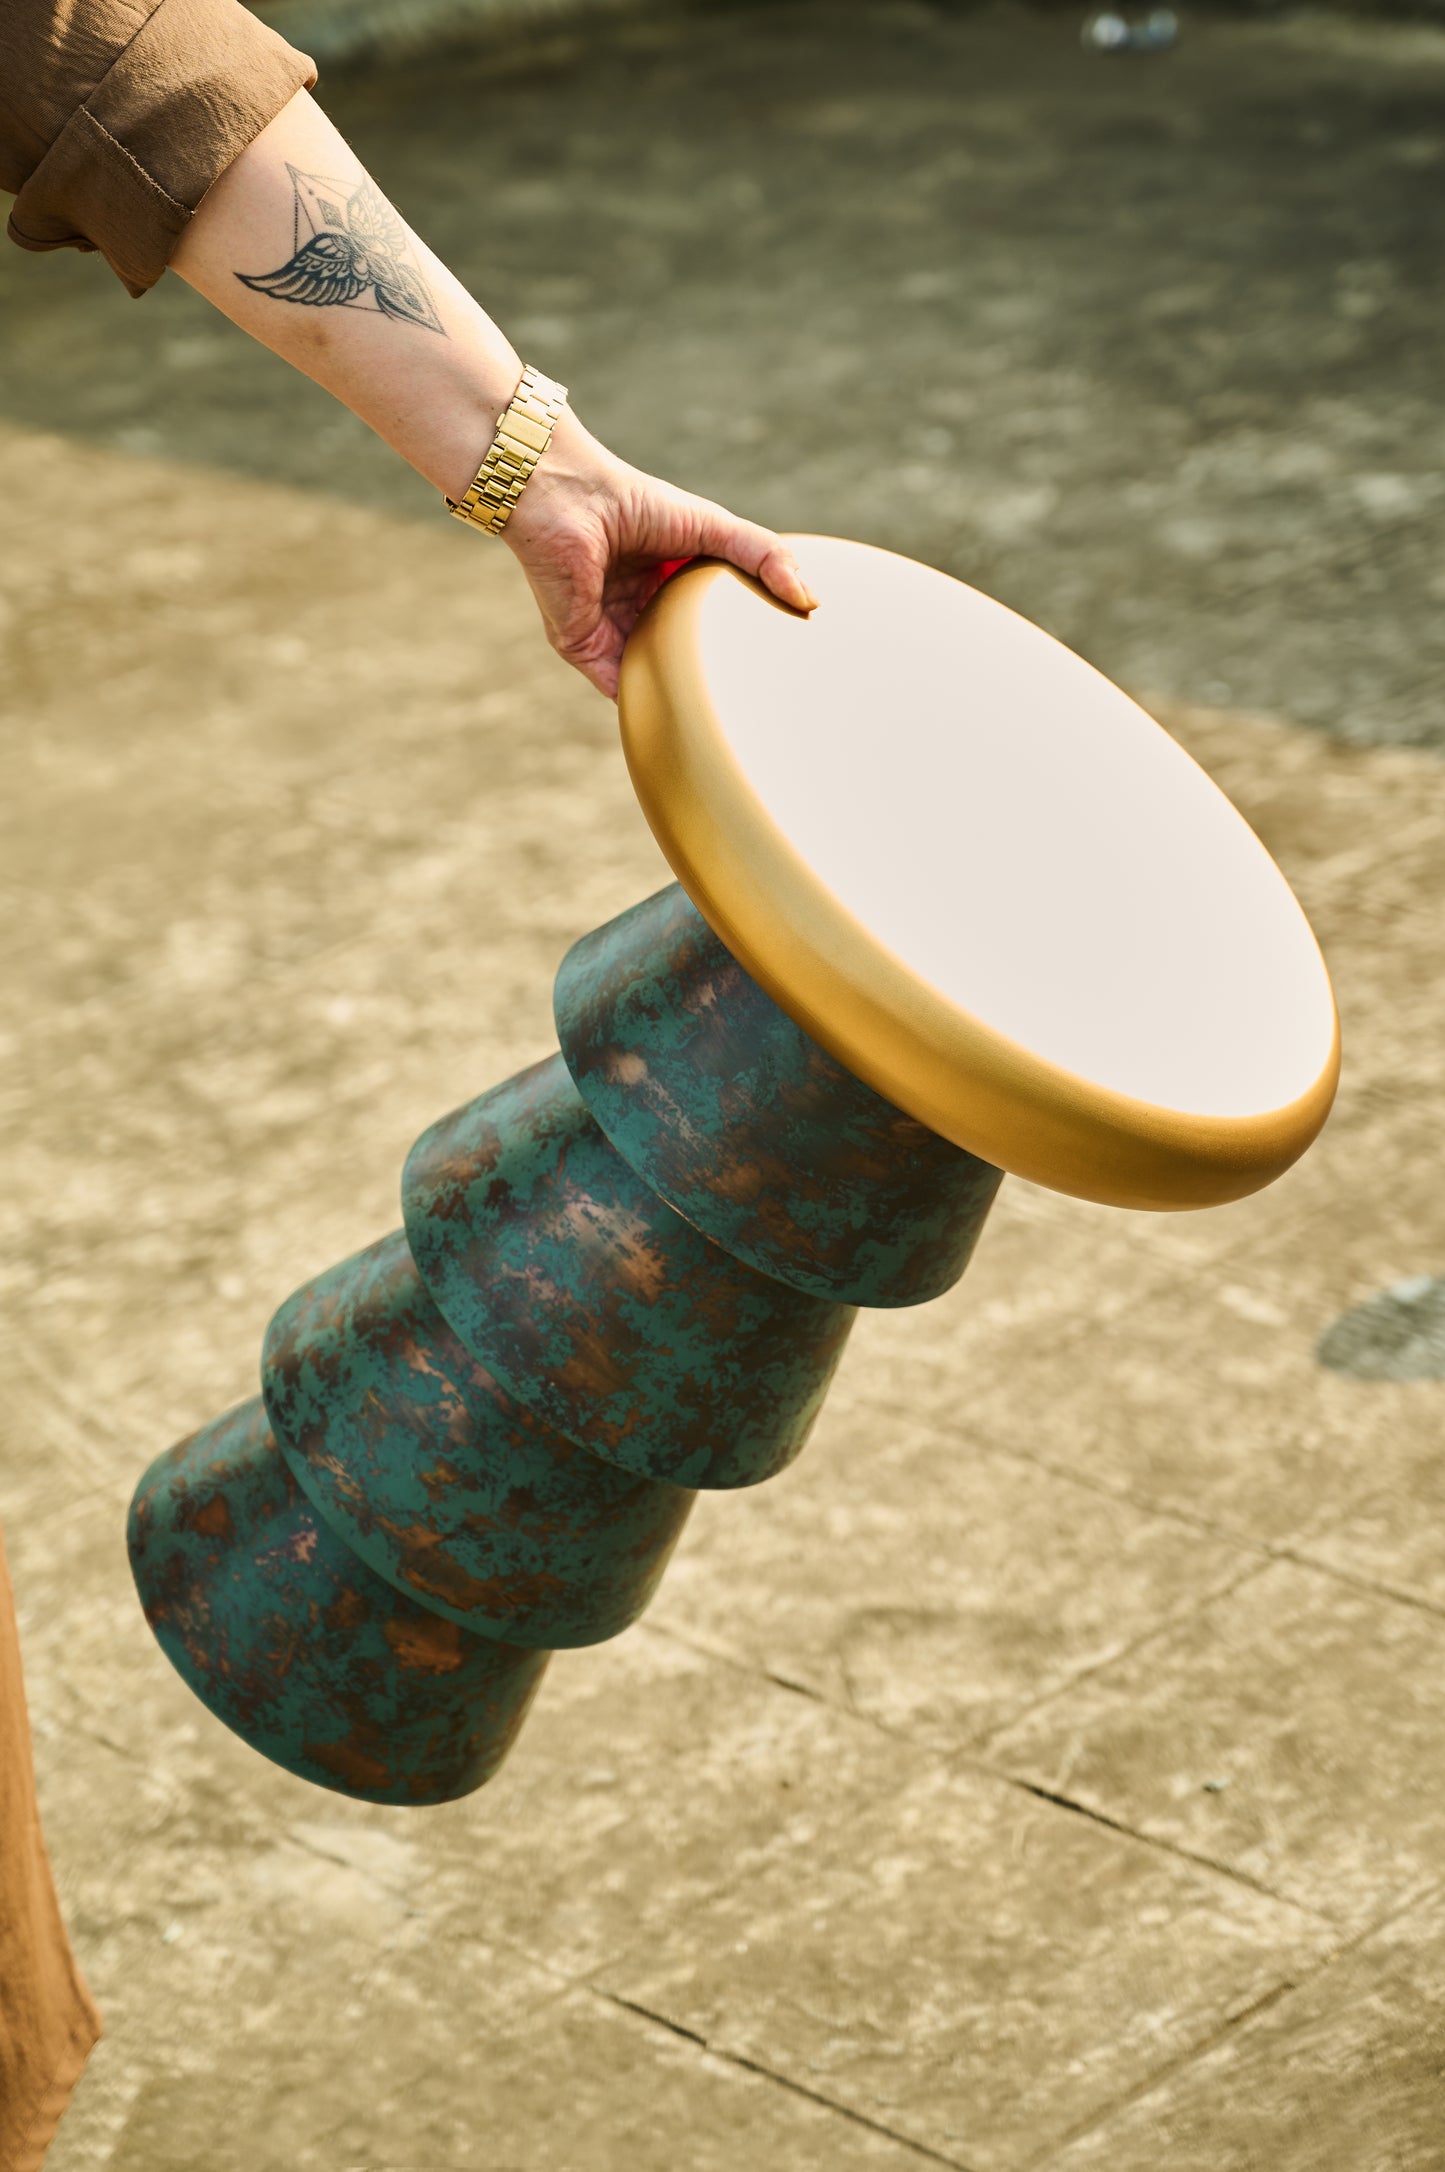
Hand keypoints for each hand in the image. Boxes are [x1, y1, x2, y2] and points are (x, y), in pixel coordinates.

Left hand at [503, 409, 816, 698]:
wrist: (567, 499)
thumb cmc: (636, 503)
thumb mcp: (715, 529)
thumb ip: (764, 557)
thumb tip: (811, 600)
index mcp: (671, 581)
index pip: (712, 622)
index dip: (744, 642)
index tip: (785, 667)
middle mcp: (642, 609)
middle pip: (684, 655)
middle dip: (713, 680)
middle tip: (764, 708)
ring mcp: (612, 632)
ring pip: (654, 678)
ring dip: (680, 701)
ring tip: (728, 728)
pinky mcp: (583, 649)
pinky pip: (619, 690)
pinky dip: (645, 707)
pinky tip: (677, 727)